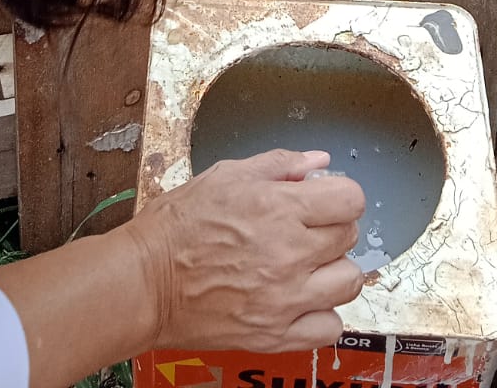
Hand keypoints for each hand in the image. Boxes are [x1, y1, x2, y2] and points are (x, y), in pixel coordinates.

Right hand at [124, 149, 365, 352]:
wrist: (145, 282)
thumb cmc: (178, 225)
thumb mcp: (226, 175)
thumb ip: (279, 165)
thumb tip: (319, 161)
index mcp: (280, 209)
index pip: (351, 200)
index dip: (339, 195)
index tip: (324, 200)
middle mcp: (290, 255)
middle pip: (350, 238)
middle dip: (332, 227)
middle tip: (306, 229)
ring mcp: (285, 299)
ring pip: (348, 283)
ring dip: (333, 271)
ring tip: (307, 266)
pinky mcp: (275, 334)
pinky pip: (329, 328)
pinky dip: (322, 314)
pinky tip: (300, 300)